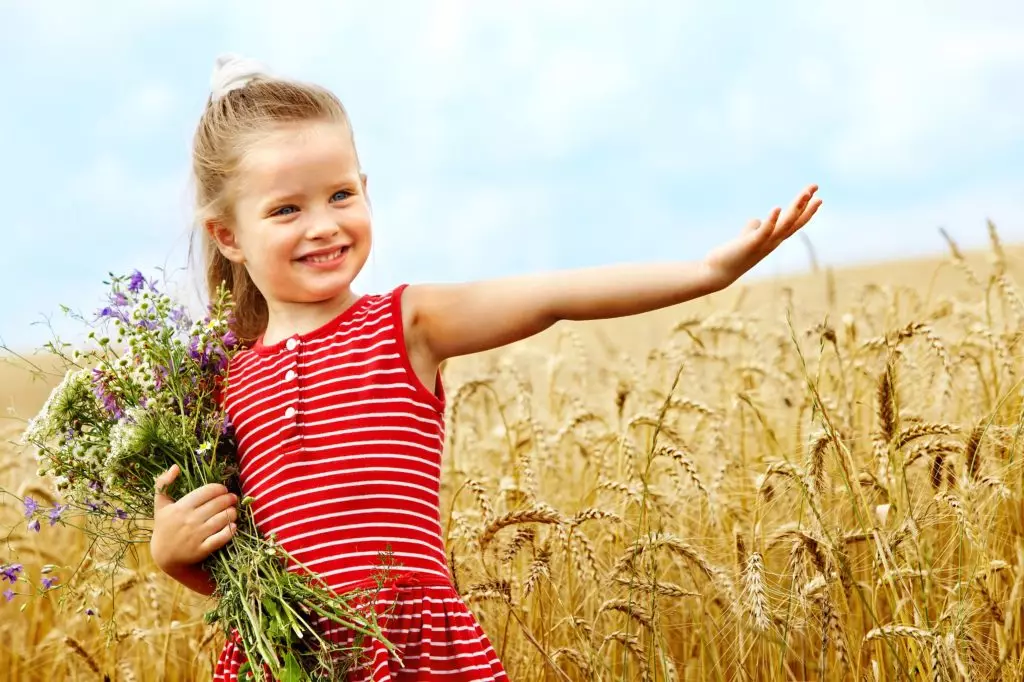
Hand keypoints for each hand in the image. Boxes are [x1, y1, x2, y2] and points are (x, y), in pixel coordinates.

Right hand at [149, 464, 238, 572]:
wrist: (164, 556)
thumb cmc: (164, 526)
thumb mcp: (160, 505)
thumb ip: (163, 484)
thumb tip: (175, 467)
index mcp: (181, 507)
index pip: (208, 491)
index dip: (220, 488)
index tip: (223, 490)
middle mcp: (189, 520)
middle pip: (218, 503)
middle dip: (229, 499)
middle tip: (232, 499)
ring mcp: (196, 535)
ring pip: (223, 519)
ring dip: (232, 513)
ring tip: (233, 511)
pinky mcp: (202, 549)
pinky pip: (222, 537)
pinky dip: (230, 530)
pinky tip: (232, 526)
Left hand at [703, 184, 821, 288]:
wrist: (717, 273)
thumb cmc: (732, 255)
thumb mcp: (746, 238)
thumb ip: (753, 229)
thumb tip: (756, 220)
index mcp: (773, 239)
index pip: (794, 223)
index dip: (806, 211)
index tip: (817, 197)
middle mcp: (773, 242)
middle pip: (794, 221)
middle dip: (806, 204)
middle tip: (815, 187)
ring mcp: (764, 244)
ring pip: (785, 225)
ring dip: (796, 208)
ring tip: (805, 193)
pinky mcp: (751, 244)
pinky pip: (764, 232)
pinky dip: (771, 220)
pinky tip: (776, 208)